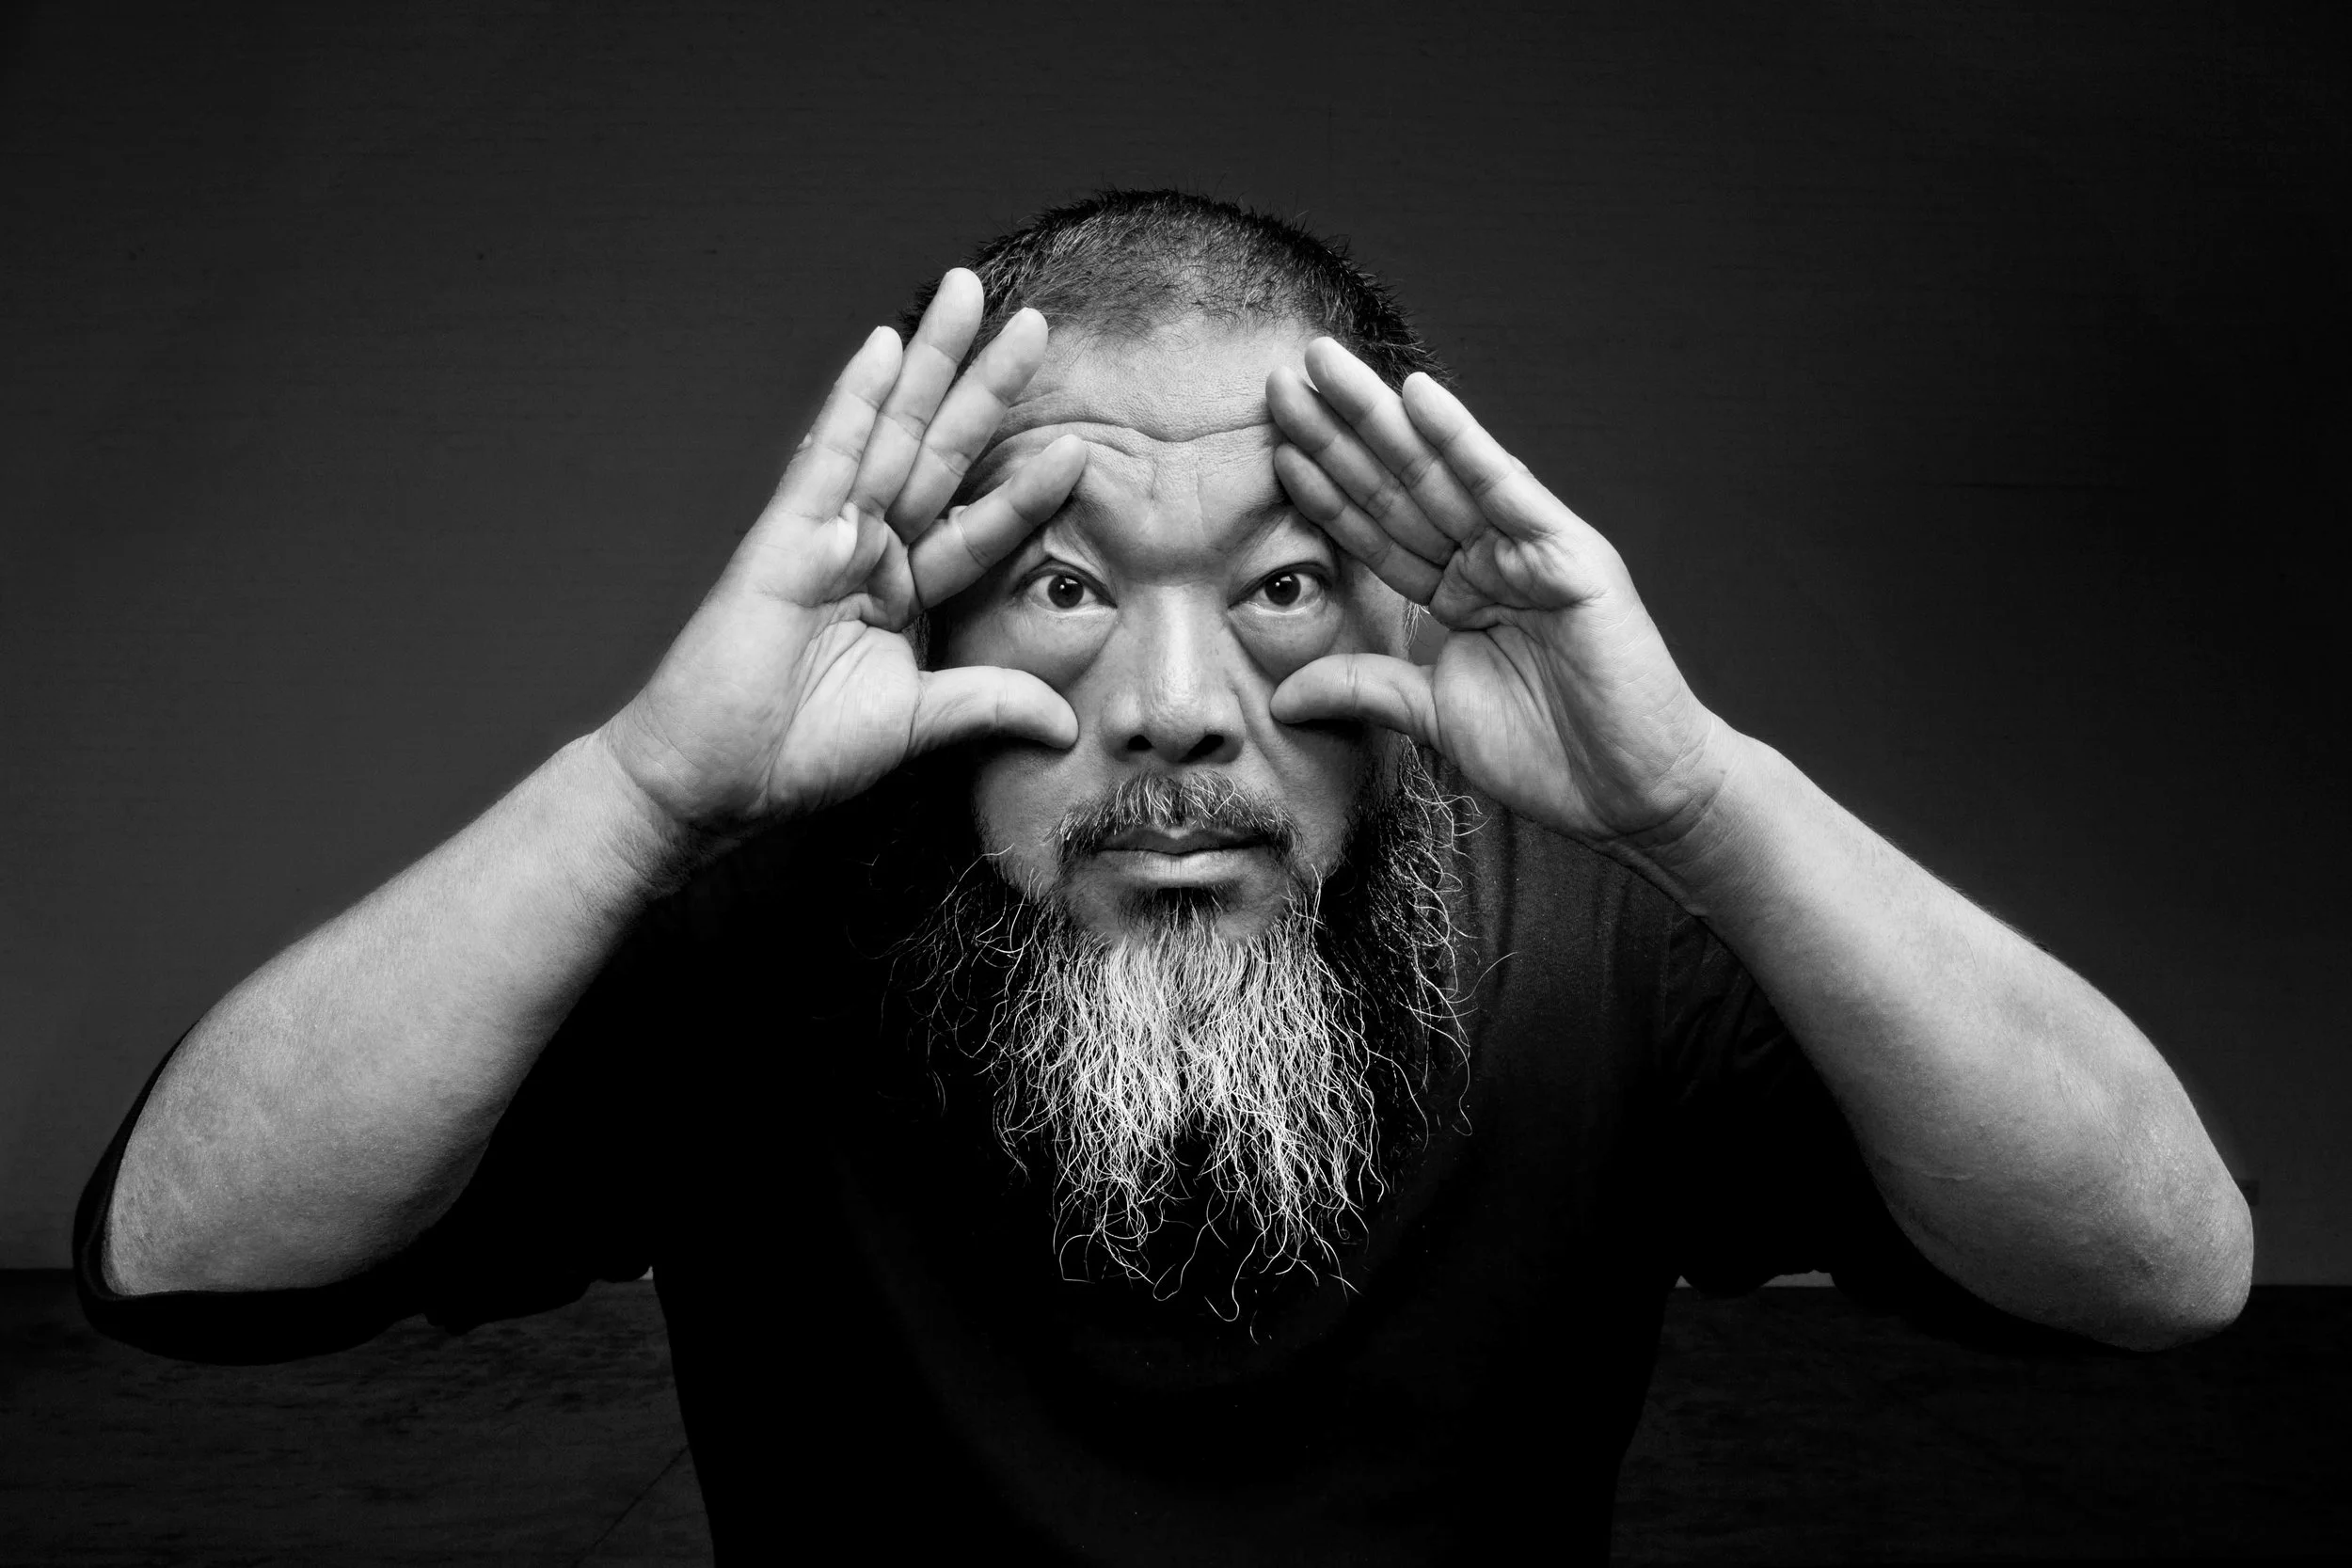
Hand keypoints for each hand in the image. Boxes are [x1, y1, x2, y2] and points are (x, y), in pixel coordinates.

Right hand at [600, 271, 1088, 835]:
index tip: (1081, 449)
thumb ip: (990, 705)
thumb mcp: (917, 725)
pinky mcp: (783, 538)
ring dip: (929, 364)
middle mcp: (870, 550)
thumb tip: (1067, 727)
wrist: (711, 782)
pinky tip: (883, 346)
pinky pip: (828, 459)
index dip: (1027, 490)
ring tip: (966, 293)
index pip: (980, 527)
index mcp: (903, 592)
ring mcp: (826, 536)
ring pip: (891, 435)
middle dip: (986, 386)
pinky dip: (854, 401)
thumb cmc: (796, 753)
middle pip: (943, 454)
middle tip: (1037, 322)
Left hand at [1265, 338, 1735, 856]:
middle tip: (1280, 376)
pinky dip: (1464, 441)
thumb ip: (1363, 687)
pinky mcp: (1568, 553)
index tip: (1274, 444)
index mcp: (1458, 590)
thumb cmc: (1550, 754)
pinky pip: (1506, 488)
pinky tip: (1418, 396)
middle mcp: (1489, 556)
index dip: (1326, 487)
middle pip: (1398, 486)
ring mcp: (1529, 549)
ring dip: (1380, 416)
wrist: (1632, 793)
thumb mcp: (1432, 716)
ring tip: (1323, 364)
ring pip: (1439, 473)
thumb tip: (1280, 699)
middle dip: (1338, 432)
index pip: (1377, 529)